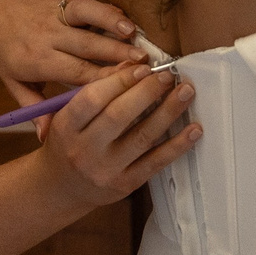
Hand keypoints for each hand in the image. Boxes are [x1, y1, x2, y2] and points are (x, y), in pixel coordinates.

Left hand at [0, 0, 147, 108]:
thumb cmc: (10, 53)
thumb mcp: (13, 82)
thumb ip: (33, 107)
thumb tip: (47, 137)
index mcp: (35, 61)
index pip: (73, 73)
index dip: (100, 81)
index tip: (126, 89)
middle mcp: (45, 37)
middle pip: (85, 48)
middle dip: (115, 57)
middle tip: (144, 67)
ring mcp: (54, 17)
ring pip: (86, 23)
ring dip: (114, 32)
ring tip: (138, 43)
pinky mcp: (62, 1)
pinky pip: (85, 5)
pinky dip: (106, 12)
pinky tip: (126, 21)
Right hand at [33, 61, 197, 206]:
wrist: (61, 188)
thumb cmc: (67, 143)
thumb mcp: (67, 116)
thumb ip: (94, 92)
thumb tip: (130, 66)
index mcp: (65, 127)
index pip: (92, 99)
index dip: (120, 81)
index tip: (144, 68)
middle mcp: (83, 150)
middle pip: (119, 115)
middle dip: (148, 92)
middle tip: (168, 77)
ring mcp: (105, 169)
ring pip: (142, 137)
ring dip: (168, 112)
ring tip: (186, 93)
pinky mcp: (125, 184)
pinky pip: (156, 162)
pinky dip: (178, 145)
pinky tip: (194, 130)